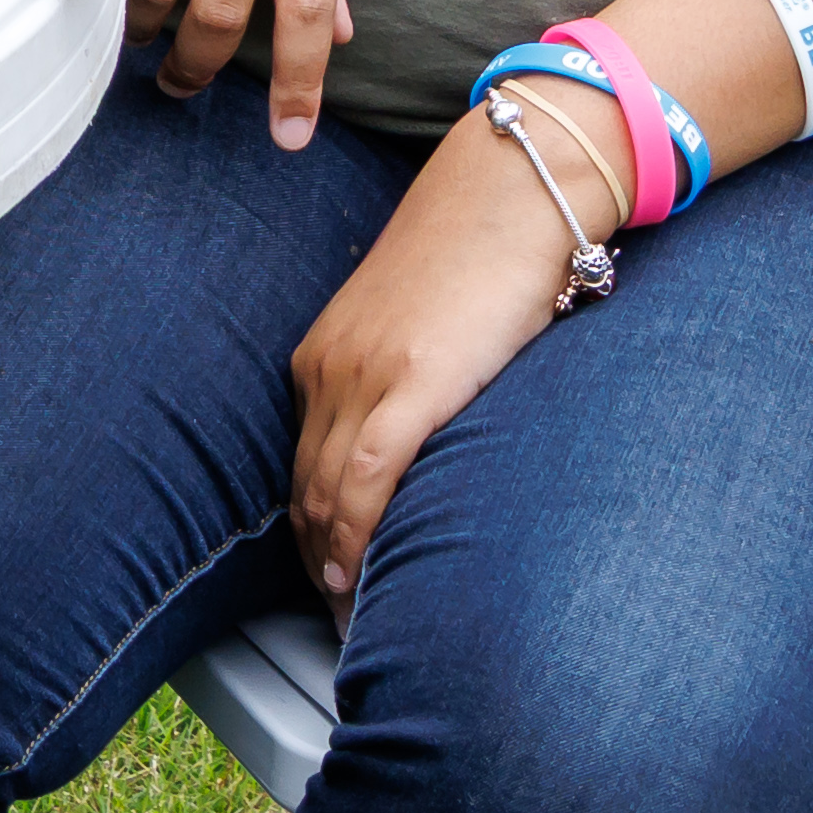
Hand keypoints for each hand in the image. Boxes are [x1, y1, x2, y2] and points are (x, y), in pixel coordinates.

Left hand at [287, 115, 609, 598]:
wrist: (511, 193)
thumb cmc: (480, 258)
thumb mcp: (423, 329)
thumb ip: (411, 384)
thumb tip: (428, 445)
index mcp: (326, 356)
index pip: (301, 463)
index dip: (310, 528)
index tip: (323, 579)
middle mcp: (328, 368)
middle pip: (304, 486)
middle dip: (315, 557)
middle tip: (337, 619)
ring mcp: (363, 375)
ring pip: (327, 492)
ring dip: (334, 561)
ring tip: (351, 618)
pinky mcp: (410, 384)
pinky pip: (368, 478)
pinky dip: (358, 535)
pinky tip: (362, 578)